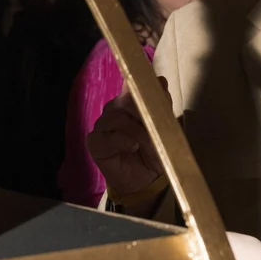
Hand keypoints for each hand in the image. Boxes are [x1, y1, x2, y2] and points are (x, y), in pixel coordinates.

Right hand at [87, 78, 168, 199]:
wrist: (147, 179)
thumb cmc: (155, 150)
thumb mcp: (165, 127)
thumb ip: (162, 104)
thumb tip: (161, 80)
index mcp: (128, 102)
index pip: (132, 85)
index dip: (142, 89)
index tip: (154, 96)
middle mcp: (113, 110)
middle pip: (125, 100)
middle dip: (144, 115)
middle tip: (157, 131)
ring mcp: (102, 125)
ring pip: (117, 118)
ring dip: (137, 132)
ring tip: (148, 144)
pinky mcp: (95, 143)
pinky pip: (107, 137)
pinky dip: (123, 141)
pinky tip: (133, 147)